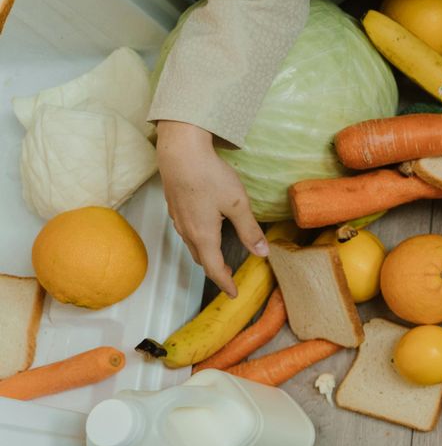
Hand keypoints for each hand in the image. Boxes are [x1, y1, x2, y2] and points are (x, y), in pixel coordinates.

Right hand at [156, 121, 267, 296]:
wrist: (179, 153)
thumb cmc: (209, 177)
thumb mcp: (237, 204)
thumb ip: (249, 230)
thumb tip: (262, 253)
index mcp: (204, 236)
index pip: (214, 269)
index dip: (224, 283)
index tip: (234, 293)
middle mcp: (187, 231)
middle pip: (202, 259)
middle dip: (216, 271)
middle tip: (229, 277)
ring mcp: (178, 219)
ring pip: (192, 246)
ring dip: (206, 256)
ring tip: (219, 258)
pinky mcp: (175, 207)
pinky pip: (187, 232)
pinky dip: (199, 241)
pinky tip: (206, 231)